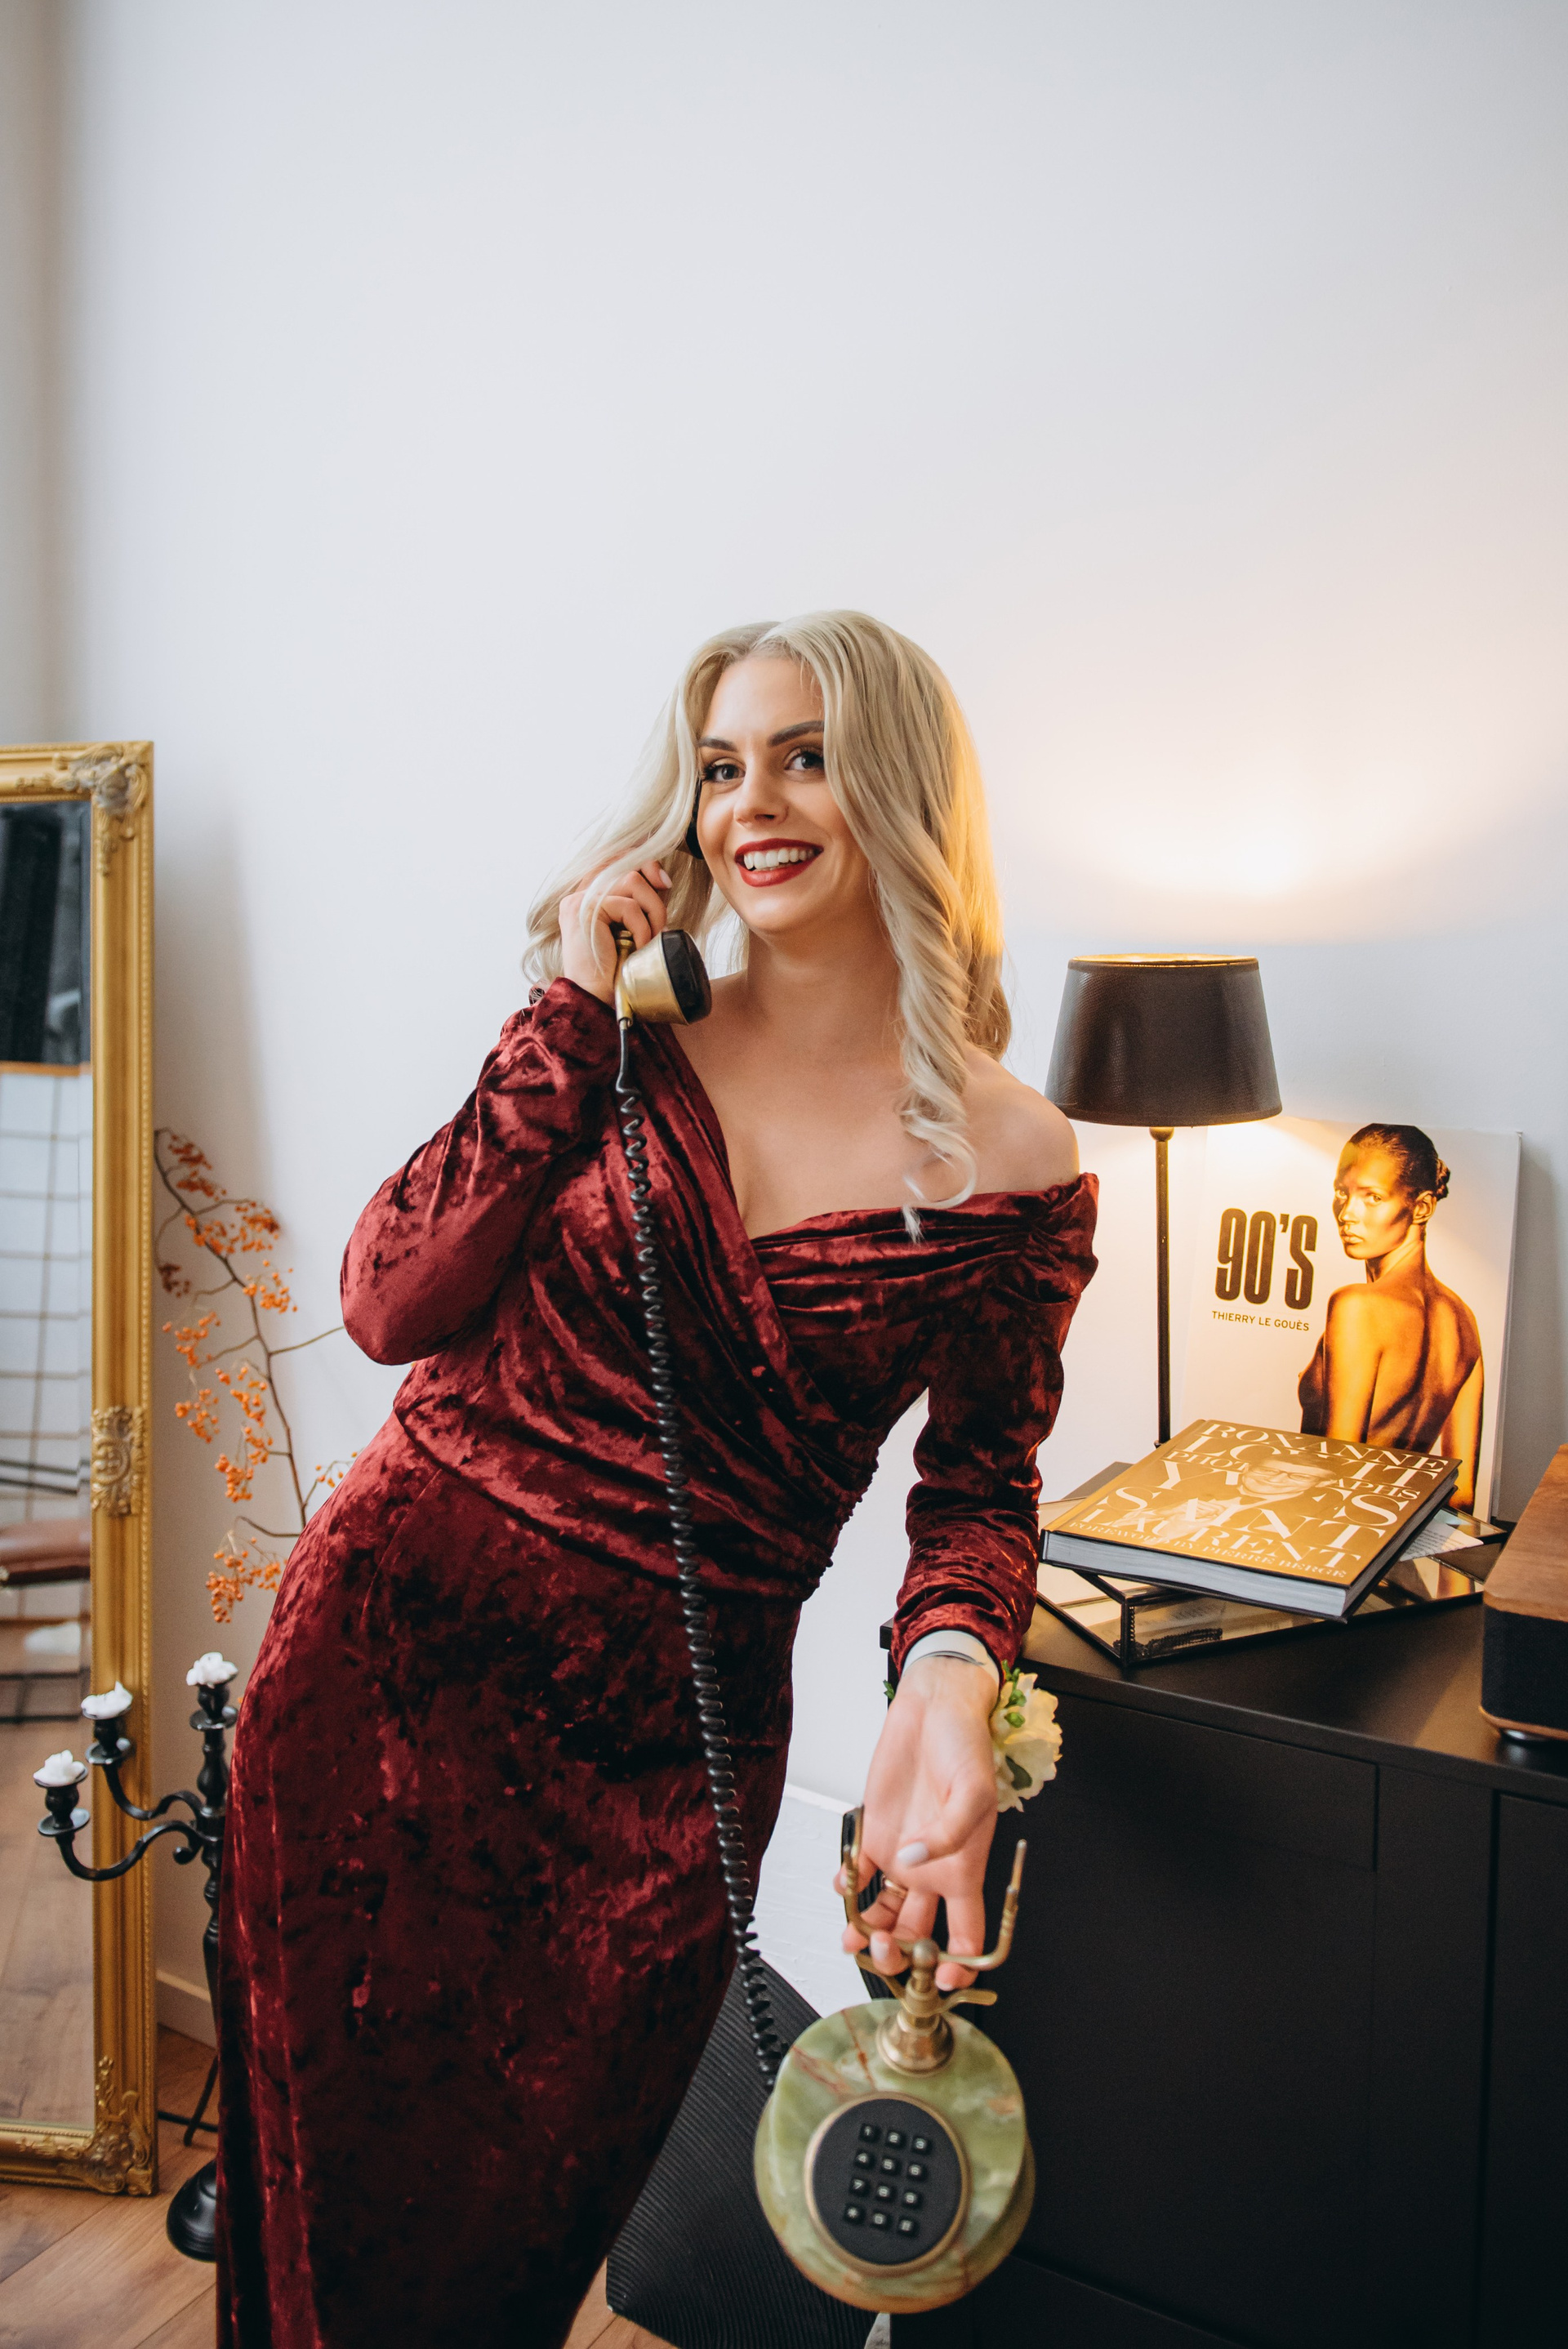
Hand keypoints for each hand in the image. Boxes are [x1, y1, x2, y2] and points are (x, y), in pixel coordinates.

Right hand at [559, 859, 671, 1004]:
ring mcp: (580, 900)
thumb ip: (638, 902)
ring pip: (633, 881)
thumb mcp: (631, 929)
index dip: (644, 862)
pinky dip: (642, 929)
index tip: (664, 883)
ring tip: (650, 939)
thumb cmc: (616, 972)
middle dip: (655, 893)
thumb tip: (662, 878)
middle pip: (629, 864)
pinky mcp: (585, 911)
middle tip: (661, 924)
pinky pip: (629, 906)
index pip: (617, 857)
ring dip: (652, 911)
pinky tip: (638, 949)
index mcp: (588, 896)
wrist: (596, 1002)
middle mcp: (580, 893)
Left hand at [837, 1655, 997, 1991]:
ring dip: (869, 1932)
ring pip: (885, 1914)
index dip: (960, 1967)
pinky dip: (845, 1888)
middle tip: (886, 1951)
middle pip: (919, 1935)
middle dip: (901, 1955)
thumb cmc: (967, 1749)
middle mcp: (932, 1870)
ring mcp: (902, 1854)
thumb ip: (949, 1835)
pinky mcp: (873, 1834)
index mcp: (965, 1870)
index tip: (941, 1981)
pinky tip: (842, 1887)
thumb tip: (913, 1863)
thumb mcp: (974, 1791)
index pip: (969, 1936)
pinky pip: (858, 1874)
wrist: (933, 1710)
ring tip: (853, 1936)